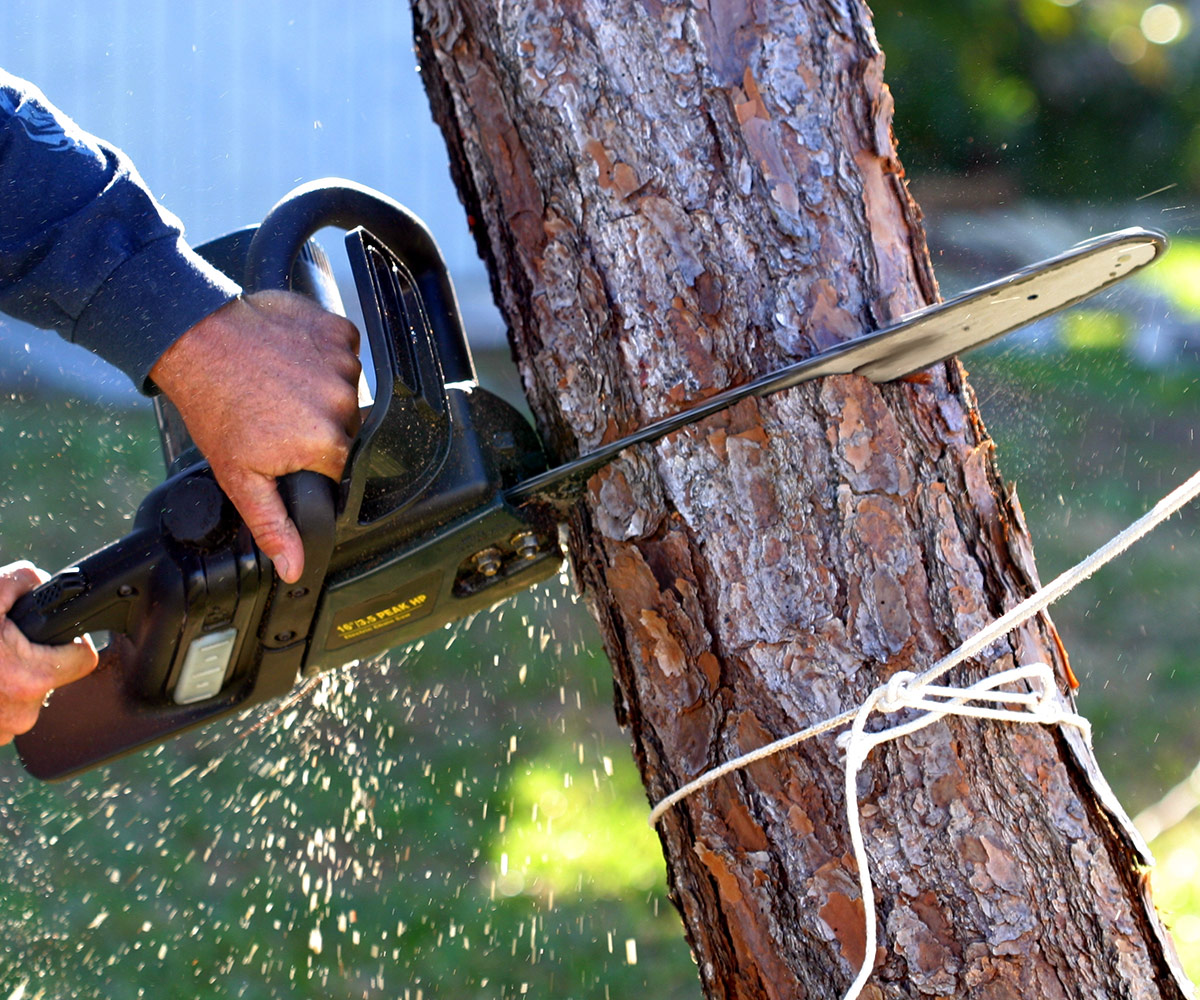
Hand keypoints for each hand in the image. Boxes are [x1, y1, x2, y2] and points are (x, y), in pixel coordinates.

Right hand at [0, 562, 98, 744]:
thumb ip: (24, 581)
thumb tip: (43, 583)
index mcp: (30, 678)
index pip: (82, 658)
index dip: (69, 638)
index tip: (50, 632)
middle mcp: (20, 715)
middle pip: (50, 677)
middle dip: (30, 657)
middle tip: (0, 644)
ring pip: (22, 697)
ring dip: (6, 679)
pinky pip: (0, 714)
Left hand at [150, 290, 361, 582]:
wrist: (195, 339)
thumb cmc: (214, 405)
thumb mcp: (239, 477)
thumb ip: (273, 525)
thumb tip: (296, 568)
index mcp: (327, 443)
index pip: (341, 465)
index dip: (313, 460)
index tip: (287, 447)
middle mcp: (345, 402)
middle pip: (347, 427)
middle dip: (318, 425)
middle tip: (277, 416)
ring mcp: (344, 362)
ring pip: (347, 388)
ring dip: (321, 388)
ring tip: (279, 385)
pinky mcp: (338, 330)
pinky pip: (345, 351)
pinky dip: (324, 355)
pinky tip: (291, 359)